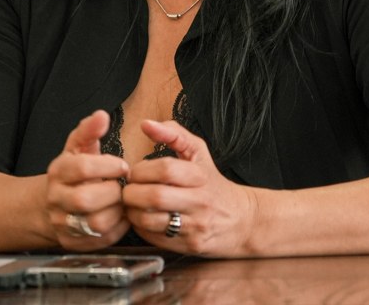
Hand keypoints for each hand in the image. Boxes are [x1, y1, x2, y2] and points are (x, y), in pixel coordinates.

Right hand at [44, 110, 130, 249]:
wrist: (48, 206)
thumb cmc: (72, 173)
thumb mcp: (77, 148)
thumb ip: (89, 131)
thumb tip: (101, 115)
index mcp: (58, 172)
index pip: (82, 168)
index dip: (108, 166)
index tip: (123, 166)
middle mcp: (56, 199)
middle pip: (86, 199)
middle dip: (112, 192)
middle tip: (123, 186)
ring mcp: (63, 223)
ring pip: (95, 223)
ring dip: (117, 211)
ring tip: (122, 201)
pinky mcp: (73, 242)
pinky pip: (101, 240)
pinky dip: (118, 228)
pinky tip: (120, 215)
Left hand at [122, 119, 259, 255]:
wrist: (240, 219)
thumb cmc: (213, 184)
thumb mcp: (199, 153)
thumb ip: (174, 134)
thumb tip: (147, 124)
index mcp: (200, 175)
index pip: (164, 169)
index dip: (141, 170)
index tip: (136, 172)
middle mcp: (200, 201)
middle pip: (155, 196)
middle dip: (132, 193)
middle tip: (128, 190)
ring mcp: (195, 225)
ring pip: (151, 220)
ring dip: (132, 212)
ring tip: (133, 205)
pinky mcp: (189, 245)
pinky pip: (154, 237)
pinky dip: (141, 228)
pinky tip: (144, 219)